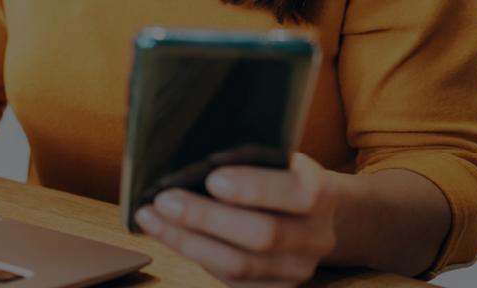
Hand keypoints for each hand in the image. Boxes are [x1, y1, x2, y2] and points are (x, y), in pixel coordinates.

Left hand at [134, 153, 347, 286]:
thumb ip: (252, 161)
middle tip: (166, 200)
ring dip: (187, 241)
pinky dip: (193, 255)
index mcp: (324, 195)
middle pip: (263, 235)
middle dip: (207, 217)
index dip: (256, 188)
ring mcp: (297, 270)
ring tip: (152, 217)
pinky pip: (230, 280)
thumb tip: (194, 162)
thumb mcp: (279, 162)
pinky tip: (167, 235)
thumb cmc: (281, 181)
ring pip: (239, 264)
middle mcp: (316, 237)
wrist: (310, 218)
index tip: (213, 178)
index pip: (300, 194)